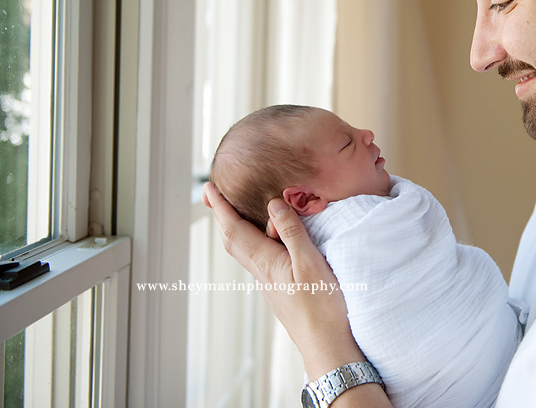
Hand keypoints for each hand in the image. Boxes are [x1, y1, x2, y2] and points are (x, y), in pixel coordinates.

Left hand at [203, 183, 363, 379]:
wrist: (326, 346)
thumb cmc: (322, 307)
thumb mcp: (310, 263)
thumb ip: (292, 232)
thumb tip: (273, 204)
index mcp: (266, 263)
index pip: (236, 229)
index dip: (222, 208)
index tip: (209, 189)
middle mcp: (262, 272)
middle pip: (234, 240)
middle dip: (223, 216)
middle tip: (215, 196)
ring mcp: (270, 282)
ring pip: (247, 249)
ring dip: (239, 227)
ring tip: (239, 210)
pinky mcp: (281, 289)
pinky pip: (261, 258)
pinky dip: (256, 240)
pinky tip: (269, 239)